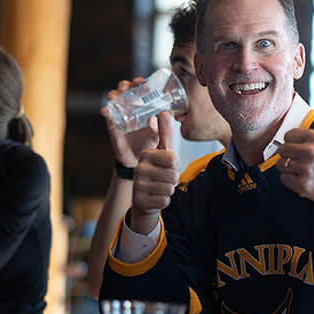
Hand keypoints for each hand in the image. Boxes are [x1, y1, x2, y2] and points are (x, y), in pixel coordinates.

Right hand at [101, 77, 158, 167]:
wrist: (137, 158)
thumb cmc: (150, 144)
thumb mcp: (157, 136)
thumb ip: (158, 129)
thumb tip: (153, 118)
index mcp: (145, 107)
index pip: (142, 91)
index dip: (141, 83)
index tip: (141, 81)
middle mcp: (132, 108)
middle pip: (127, 91)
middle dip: (126, 85)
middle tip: (128, 86)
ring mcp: (121, 114)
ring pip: (115, 99)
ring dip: (114, 94)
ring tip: (116, 95)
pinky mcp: (112, 124)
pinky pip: (108, 115)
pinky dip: (106, 111)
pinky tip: (106, 111)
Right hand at [128, 112, 178, 233]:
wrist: (145, 199)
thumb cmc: (158, 172)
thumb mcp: (163, 153)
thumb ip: (165, 134)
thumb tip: (164, 112)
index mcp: (146, 155)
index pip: (173, 159)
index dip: (175, 165)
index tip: (166, 166)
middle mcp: (139, 169)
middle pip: (173, 175)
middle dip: (173, 179)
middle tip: (162, 178)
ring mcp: (138, 186)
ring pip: (169, 188)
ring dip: (168, 190)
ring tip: (158, 187)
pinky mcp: (139, 201)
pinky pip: (164, 201)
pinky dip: (164, 201)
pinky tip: (155, 198)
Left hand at [277, 93, 313, 207]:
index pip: (287, 135)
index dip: (292, 142)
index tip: (302, 147)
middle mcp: (311, 152)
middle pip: (282, 149)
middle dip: (289, 155)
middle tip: (301, 159)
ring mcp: (306, 170)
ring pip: (281, 164)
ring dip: (288, 168)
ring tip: (301, 169)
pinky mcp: (302, 185)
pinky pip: (283, 178)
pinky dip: (290, 180)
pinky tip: (302, 178)